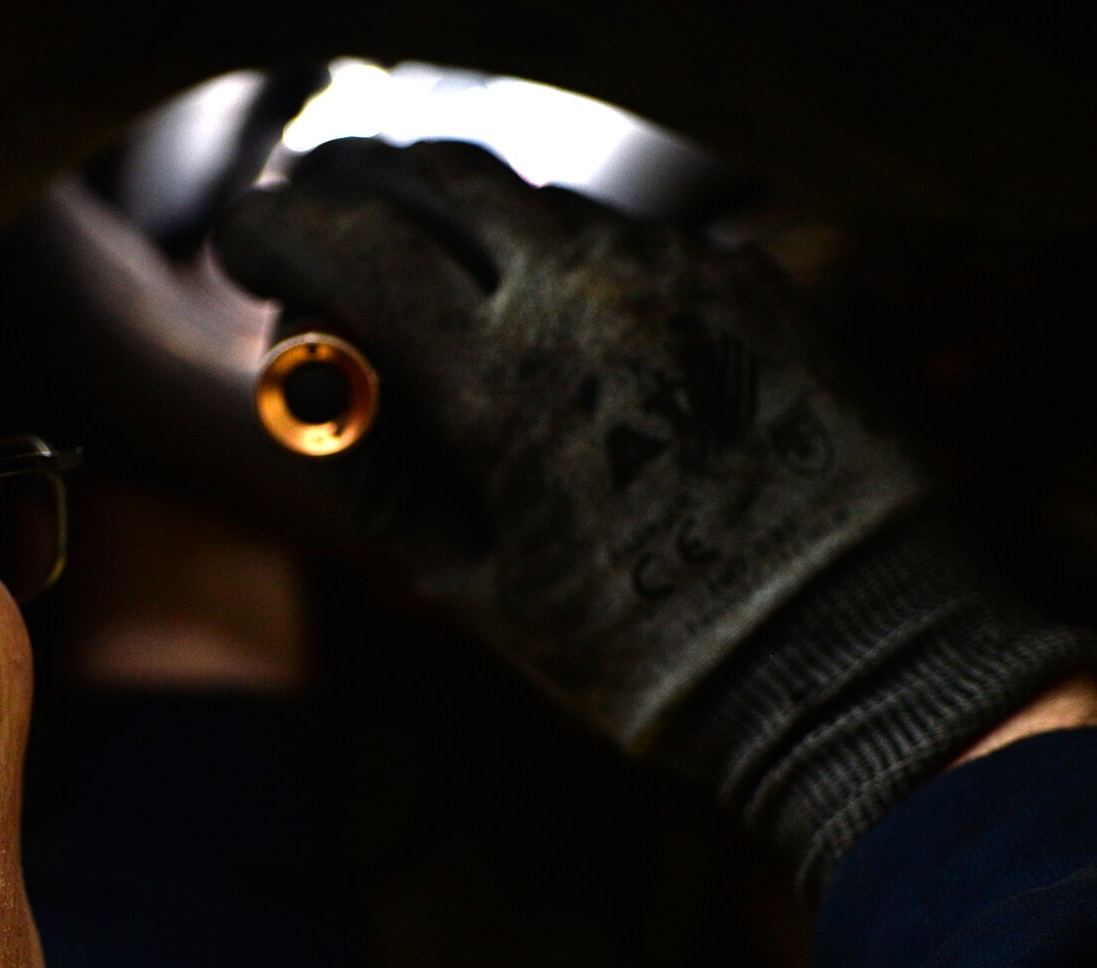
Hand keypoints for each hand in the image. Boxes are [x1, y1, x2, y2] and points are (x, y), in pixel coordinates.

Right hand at [219, 139, 1096, 901]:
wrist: (860, 661)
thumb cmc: (652, 654)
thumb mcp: (479, 591)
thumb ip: (379, 473)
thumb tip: (310, 378)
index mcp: (507, 377)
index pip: (350, 240)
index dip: (272, 226)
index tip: (236, 238)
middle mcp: (592, 292)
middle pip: (434, 177)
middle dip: (351, 189)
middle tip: (314, 225)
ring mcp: (682, 275)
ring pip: (533, 198)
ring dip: (457, 222)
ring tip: (430, 284)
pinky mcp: (749, 281)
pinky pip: (623, 236)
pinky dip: (557, 257)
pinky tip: (553, 321)